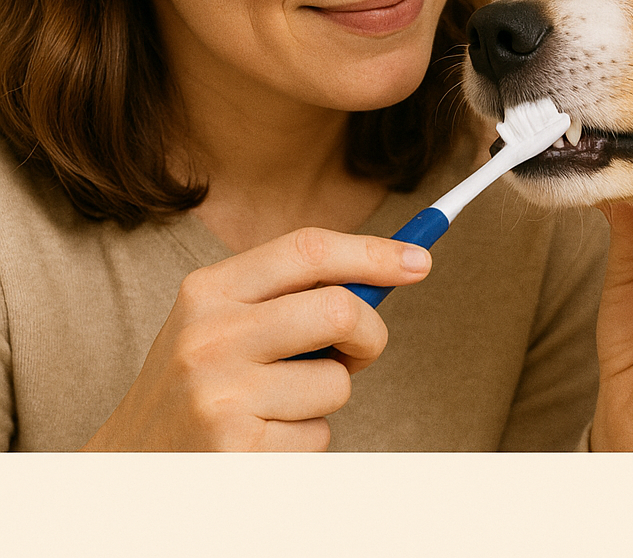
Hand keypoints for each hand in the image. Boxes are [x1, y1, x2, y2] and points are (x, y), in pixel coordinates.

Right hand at [80, 227, 430, 451]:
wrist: (129, 466)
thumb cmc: (202, 382)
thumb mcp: (226, 321)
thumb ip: (293, 294)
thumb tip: (391, 270)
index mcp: (210, 289)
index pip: (308, 249)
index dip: (372, 251)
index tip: (419, 260)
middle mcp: (210, 334)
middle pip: (338, 309)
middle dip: (369, 334)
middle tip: (359, 353)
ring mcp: (219, 394)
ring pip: (338, 382)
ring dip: (328, 397)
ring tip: (279, 405)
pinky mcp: (237, 450)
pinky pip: (320, 435)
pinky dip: (308, 439)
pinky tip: (263, 440)